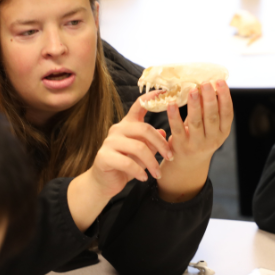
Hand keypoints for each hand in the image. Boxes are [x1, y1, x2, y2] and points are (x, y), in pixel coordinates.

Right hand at [68, 96, 175, 231]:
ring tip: (158, 174)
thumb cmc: (125, 165)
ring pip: (138, 147)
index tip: (165, 91)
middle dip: (161, 144)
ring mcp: (109, 142)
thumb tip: (164, 132)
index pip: (139, 105)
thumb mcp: (143, 153)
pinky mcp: (104, 156)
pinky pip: (127, 162)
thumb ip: (152, 142)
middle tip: (170, 157)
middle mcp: (118, 129)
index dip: (151, 97)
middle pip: (144, 129)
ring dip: (152, 163)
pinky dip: (139, 171)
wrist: (104, 183)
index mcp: (128, 124)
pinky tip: (144, 178)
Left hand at [157, 80, 232, 201]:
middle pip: (212, 117)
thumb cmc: (200, 136)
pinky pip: (178, 129)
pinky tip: (171, 104)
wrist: (188, 163)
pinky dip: (174, 116)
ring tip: (192, 90)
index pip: (227, 113)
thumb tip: (207, 84)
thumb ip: (208, 109)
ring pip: (196, 122)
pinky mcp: (181, 146)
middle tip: (206, 83)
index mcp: (223, 132)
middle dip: (210, 99)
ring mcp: (197, 144)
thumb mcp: (209, 125)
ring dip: (195, 105)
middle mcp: (213, 139)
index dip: (225, 97)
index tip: (220, 82)